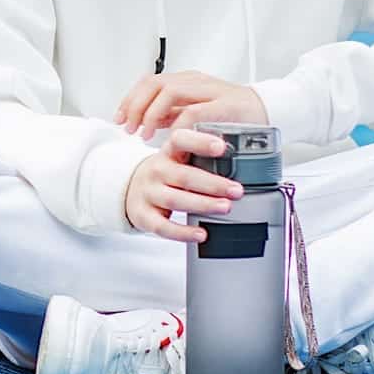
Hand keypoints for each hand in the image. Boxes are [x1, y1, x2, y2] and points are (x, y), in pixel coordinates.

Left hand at [115, 68, 265, 135]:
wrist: (270, 110)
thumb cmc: (233, 113)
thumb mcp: (195, 110)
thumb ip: (172, 113)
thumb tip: (145, 120)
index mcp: (186, 81)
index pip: (148, 82)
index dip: (129, 99)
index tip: (119, 118)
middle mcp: (195, 81)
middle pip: (154, 83)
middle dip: (135, 106)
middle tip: (128, 128)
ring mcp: (209, 90)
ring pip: (169, 91)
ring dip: (151, 113)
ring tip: (144, 134)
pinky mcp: (224, 105)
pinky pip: (195, 111)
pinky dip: (179, 124)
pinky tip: (172, 137)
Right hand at [124, 127, 245, 242]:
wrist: (131, 189)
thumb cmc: (165, 174)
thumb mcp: (177, 160)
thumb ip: (201, 159)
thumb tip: (242, 164)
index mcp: (168, 152)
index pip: (180, 140)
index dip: (200, 142)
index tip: (221, 147)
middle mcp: (156, 170)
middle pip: (184, 176)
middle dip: (212, 183)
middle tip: (236, 190)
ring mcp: (148, 193)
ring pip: (175, 200)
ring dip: (202, 204)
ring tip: (225, 207)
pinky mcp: (144, 216)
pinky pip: (163, 226)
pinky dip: (182, 232)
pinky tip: (200, 234)